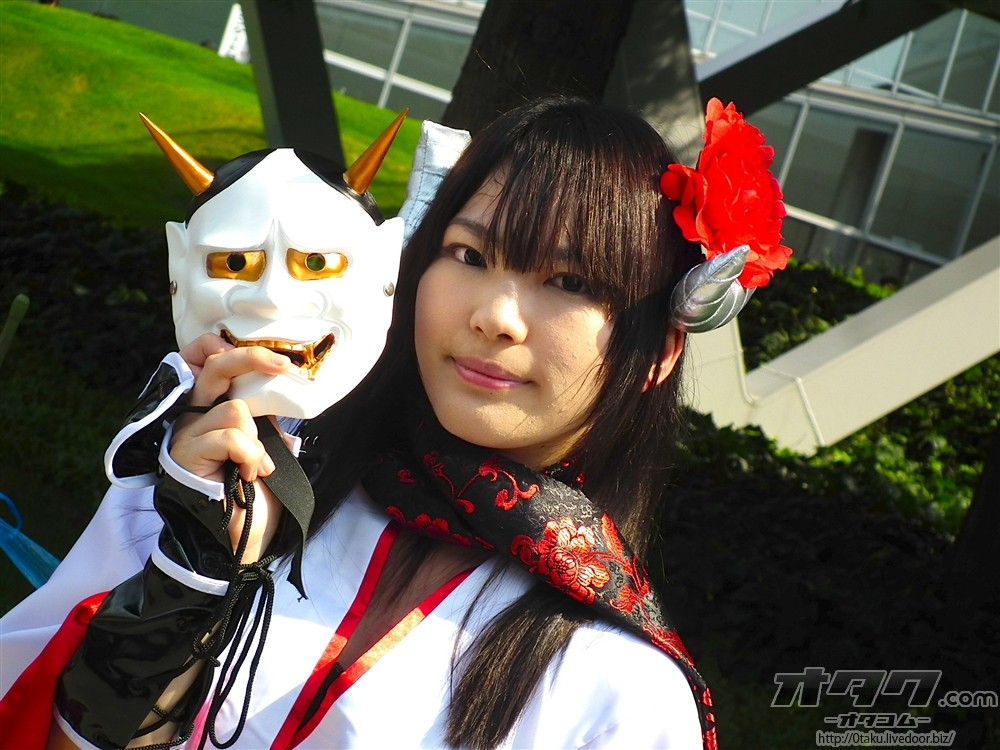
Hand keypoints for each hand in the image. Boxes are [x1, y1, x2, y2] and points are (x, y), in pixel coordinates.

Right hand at [170, 334, 291, 559]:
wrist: (240, 542)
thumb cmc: (253, 496)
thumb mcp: (266, 446)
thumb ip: (263, 417)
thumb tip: (279, 390)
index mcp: (211, 409)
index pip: (207, 360)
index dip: (231, 348)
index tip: (274, 357)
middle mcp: (194, 415)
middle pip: (215, 366)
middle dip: (252, 359)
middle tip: (283, 367)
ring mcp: (187, 434)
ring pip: (234, 409)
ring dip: (256, 440)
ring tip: (257, 467)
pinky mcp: (186, 455)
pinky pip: (230, 437)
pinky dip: (250, 455)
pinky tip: (249, 475)